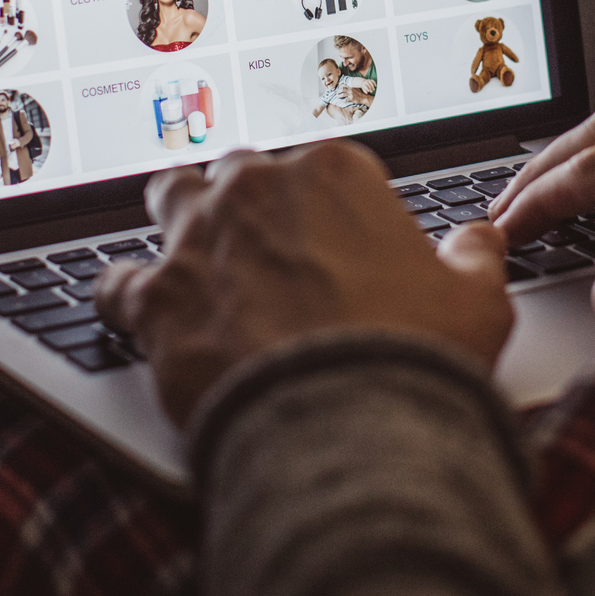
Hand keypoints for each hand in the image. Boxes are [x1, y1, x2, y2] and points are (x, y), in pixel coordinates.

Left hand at [95, 142, 514, 425]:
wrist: (347, 427)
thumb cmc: (414, 357)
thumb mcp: (477, 301)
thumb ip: (474, 256)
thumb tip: (478, 240)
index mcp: (334, 173)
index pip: (319, 167)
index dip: (324, 208)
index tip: (330, 242)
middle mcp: (258, 189)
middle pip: (238, 173)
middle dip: (249, 206)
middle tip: (268, 256)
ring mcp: (199, 238)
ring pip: (169, 199)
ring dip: (180, 223)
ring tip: (195, 260)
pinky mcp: (156, 298)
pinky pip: (116, 281)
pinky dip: (124, 296)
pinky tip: (136, 313)